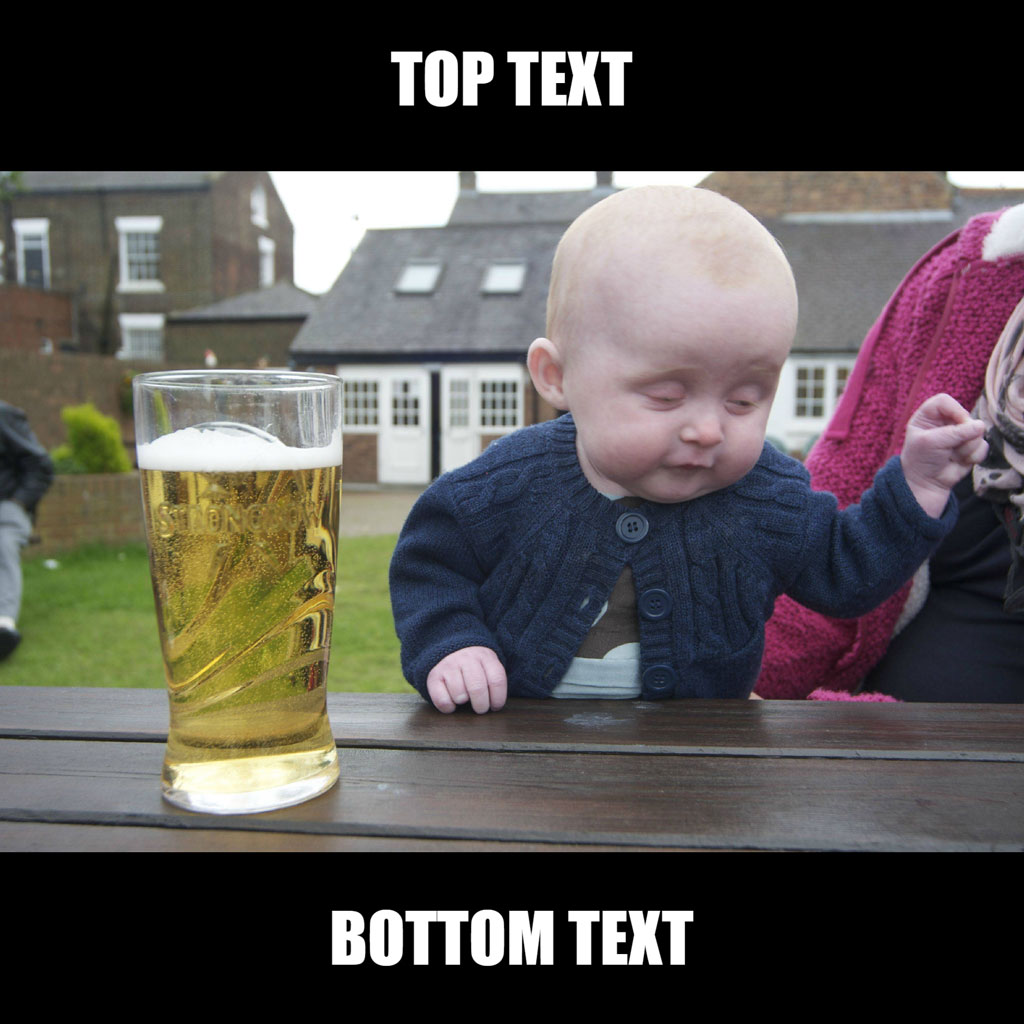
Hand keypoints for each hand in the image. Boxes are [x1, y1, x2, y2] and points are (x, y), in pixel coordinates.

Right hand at [426, 646, 506, 713]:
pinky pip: (442, 701)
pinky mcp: (433, 676)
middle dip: (481, 705)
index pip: (497, 680)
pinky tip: (452, 701)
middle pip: (477, 688)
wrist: (450, 649)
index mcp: (485, 656)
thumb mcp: (488, 665)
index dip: (498, 699)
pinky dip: (448, 707)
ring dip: (463, 702)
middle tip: (480, 708)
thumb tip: (495, 706)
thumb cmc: (474, 666)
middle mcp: (466, 659)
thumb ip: (494, 681)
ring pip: (459, 695)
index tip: (495, 706)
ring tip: (464, 697)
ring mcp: (449, 666)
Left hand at [901, 393, 987, 517]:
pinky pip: (983, 446)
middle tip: (951, 447)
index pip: (944, 401)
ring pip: (978, 432)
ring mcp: (960, 433)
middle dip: (963, 434)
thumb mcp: (931, 443)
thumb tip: (981, 426)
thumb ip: (955, 433)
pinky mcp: (971, 446)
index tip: (959, 422)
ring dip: (966, 448)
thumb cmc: (921, 460)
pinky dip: (973, 456)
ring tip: (951, 456)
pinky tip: (960, 461)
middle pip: (965, 416)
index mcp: (928, 415)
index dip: (954, 410)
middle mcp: (945, 421)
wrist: (926, 483)